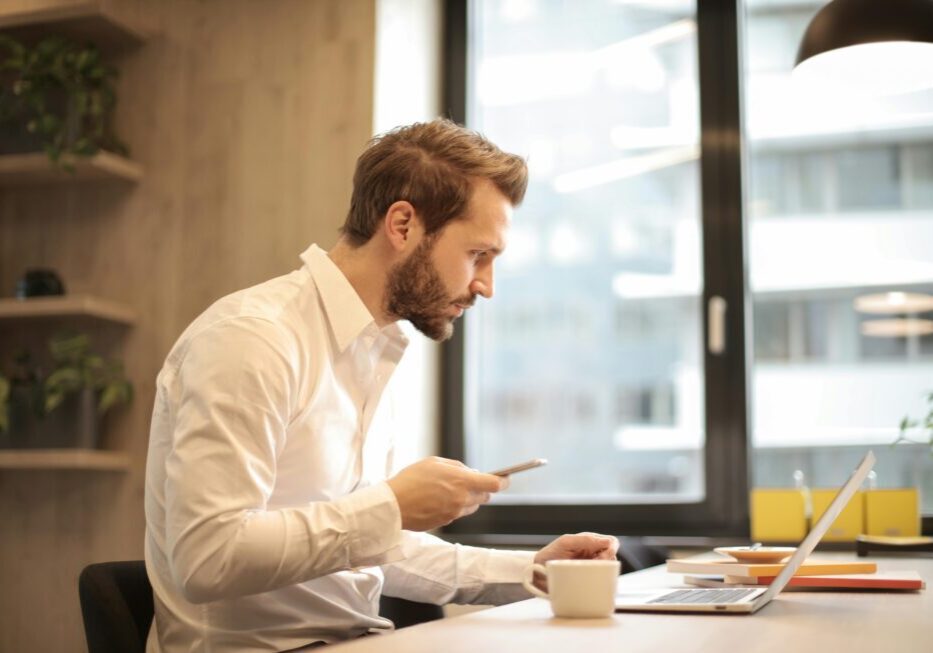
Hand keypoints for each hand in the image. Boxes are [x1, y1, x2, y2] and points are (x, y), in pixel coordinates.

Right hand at [386, 457, 507, 530]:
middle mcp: (462, 500)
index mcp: (463, 482)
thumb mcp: (435, 463)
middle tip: (469, 481)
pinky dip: (454, 506)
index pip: (495, 484)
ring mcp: (455, 513)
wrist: (393, 505)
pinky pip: (457, 513)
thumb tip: (472, 472)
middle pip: (485, 496)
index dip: (504, 481)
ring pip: (471, 506)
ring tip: (448, 490)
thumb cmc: (412, 479)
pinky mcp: (446, 522)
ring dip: (467, 498)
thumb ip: (457, 467)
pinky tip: (438, 500)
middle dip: (482, 489)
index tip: (506, 478)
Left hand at [532, 532, 619, 590]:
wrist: (537, 572)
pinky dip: (602, 582)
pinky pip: (602, 581)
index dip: (611, 548)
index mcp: (590, 542)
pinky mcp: (589, 580)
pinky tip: (594, 582)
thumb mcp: (566, 543)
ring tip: (590, 572)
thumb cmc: (550, 554)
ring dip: (604, 571)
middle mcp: (593, 554)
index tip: (603, 556)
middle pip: (613, 556)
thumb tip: (608, 542)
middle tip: (594, 564)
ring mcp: (592, 567)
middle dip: (607, 561)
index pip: (611, 542)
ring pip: (610, 569)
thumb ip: (585, 540)